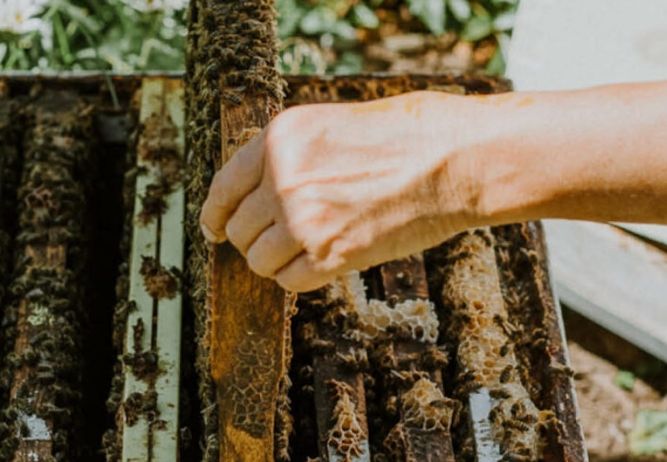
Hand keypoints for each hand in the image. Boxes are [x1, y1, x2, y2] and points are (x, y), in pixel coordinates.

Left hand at [200, 92, 483, 291]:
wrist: (451, 159)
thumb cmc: (401, 137)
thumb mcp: (329, 126)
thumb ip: (288, 157)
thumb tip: (256, 196)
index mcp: (279, 141)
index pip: (223, 188)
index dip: (215, 215)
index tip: (215, 230)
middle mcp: (283, 179)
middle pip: (240, 229)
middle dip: (255, 240)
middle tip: (282, 240)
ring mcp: (305, 218)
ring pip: (260, 260)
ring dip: (277, 262)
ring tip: (308, 250)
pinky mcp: (332, 254)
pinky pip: (290, 281)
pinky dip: (299, 278)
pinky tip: (322, 263)